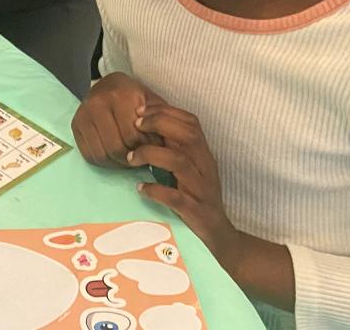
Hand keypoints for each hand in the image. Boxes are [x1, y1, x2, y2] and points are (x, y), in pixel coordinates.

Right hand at [71, 73, 162, 166]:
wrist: (109, 85)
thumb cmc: (135, 97)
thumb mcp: (152, 102)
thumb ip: (160, 123)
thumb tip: (163, 149)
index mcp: (120, 96)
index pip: (133, 137)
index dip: (146, 148)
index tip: (154, 148)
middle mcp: (97, 104)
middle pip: (116, 148)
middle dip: (132, 158)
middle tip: (141, 156)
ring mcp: (83, 114)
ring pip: (102, 154)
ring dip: (118, 162)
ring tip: (129, 156)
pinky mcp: (75, 125)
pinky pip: (89, 155)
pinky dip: (104, 161)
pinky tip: (114, 155)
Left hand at [130, 103, 239, 259]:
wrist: (220, 238)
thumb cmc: (197, 199)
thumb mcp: (188, 170)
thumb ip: (172, 149)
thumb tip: (142, 126)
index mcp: (203, 156)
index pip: (191, 123)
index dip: (165, 111)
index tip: (139, 110)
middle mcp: (205, 168)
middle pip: (187, 135)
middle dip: (158, 124)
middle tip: (133, 126)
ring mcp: (202, 190)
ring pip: (179, 162)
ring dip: (150, 154)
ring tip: (130, 158)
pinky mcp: (196, 212)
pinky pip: (176, 198)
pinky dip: (155, 190)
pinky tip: (140, 188)